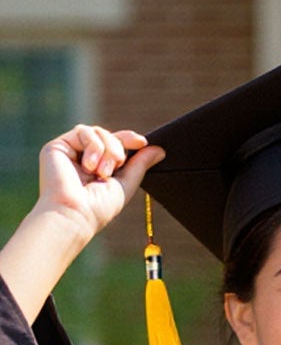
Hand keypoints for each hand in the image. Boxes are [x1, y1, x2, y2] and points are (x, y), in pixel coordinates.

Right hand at [33, 126, 158, 244]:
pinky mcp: (57, 146)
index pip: (115, 144)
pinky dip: (93, 146)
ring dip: (107, 149)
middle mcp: (83, 158)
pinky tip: (89, 166)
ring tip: (102, 172)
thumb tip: (159, 149)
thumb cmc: (99, 207)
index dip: (129, 139)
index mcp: (98, 167)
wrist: (75, 213)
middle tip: (116, 167)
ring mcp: (70, 151)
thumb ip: (140, 165)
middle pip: (108, 135)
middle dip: (118, 148)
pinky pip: (83, 131)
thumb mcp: (126, 184)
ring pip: (97, 131)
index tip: (142, 142)